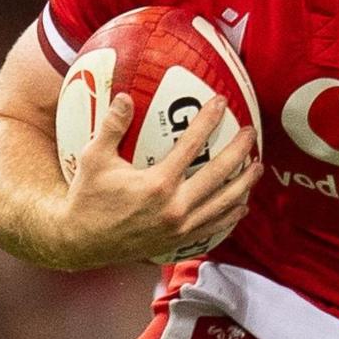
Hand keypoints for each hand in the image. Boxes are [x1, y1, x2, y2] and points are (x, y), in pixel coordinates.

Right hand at [51, 94, 259, 268]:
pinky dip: (231, 215)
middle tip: (250, 133)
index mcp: (157, 184)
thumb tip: (126, 96)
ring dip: (244, 184)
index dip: (208, 120)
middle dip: (239, 151)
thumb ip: (112, 126)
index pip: (192, 145)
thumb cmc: (87, 197)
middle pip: (219, 175)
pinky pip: (213, 227)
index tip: (222, 103)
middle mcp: (174, 208)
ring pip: (223, 204)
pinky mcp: (178, 242)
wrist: (81, 242)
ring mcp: (180, 228)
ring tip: (257, 167)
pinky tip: (240, 205)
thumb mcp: (94, 158)